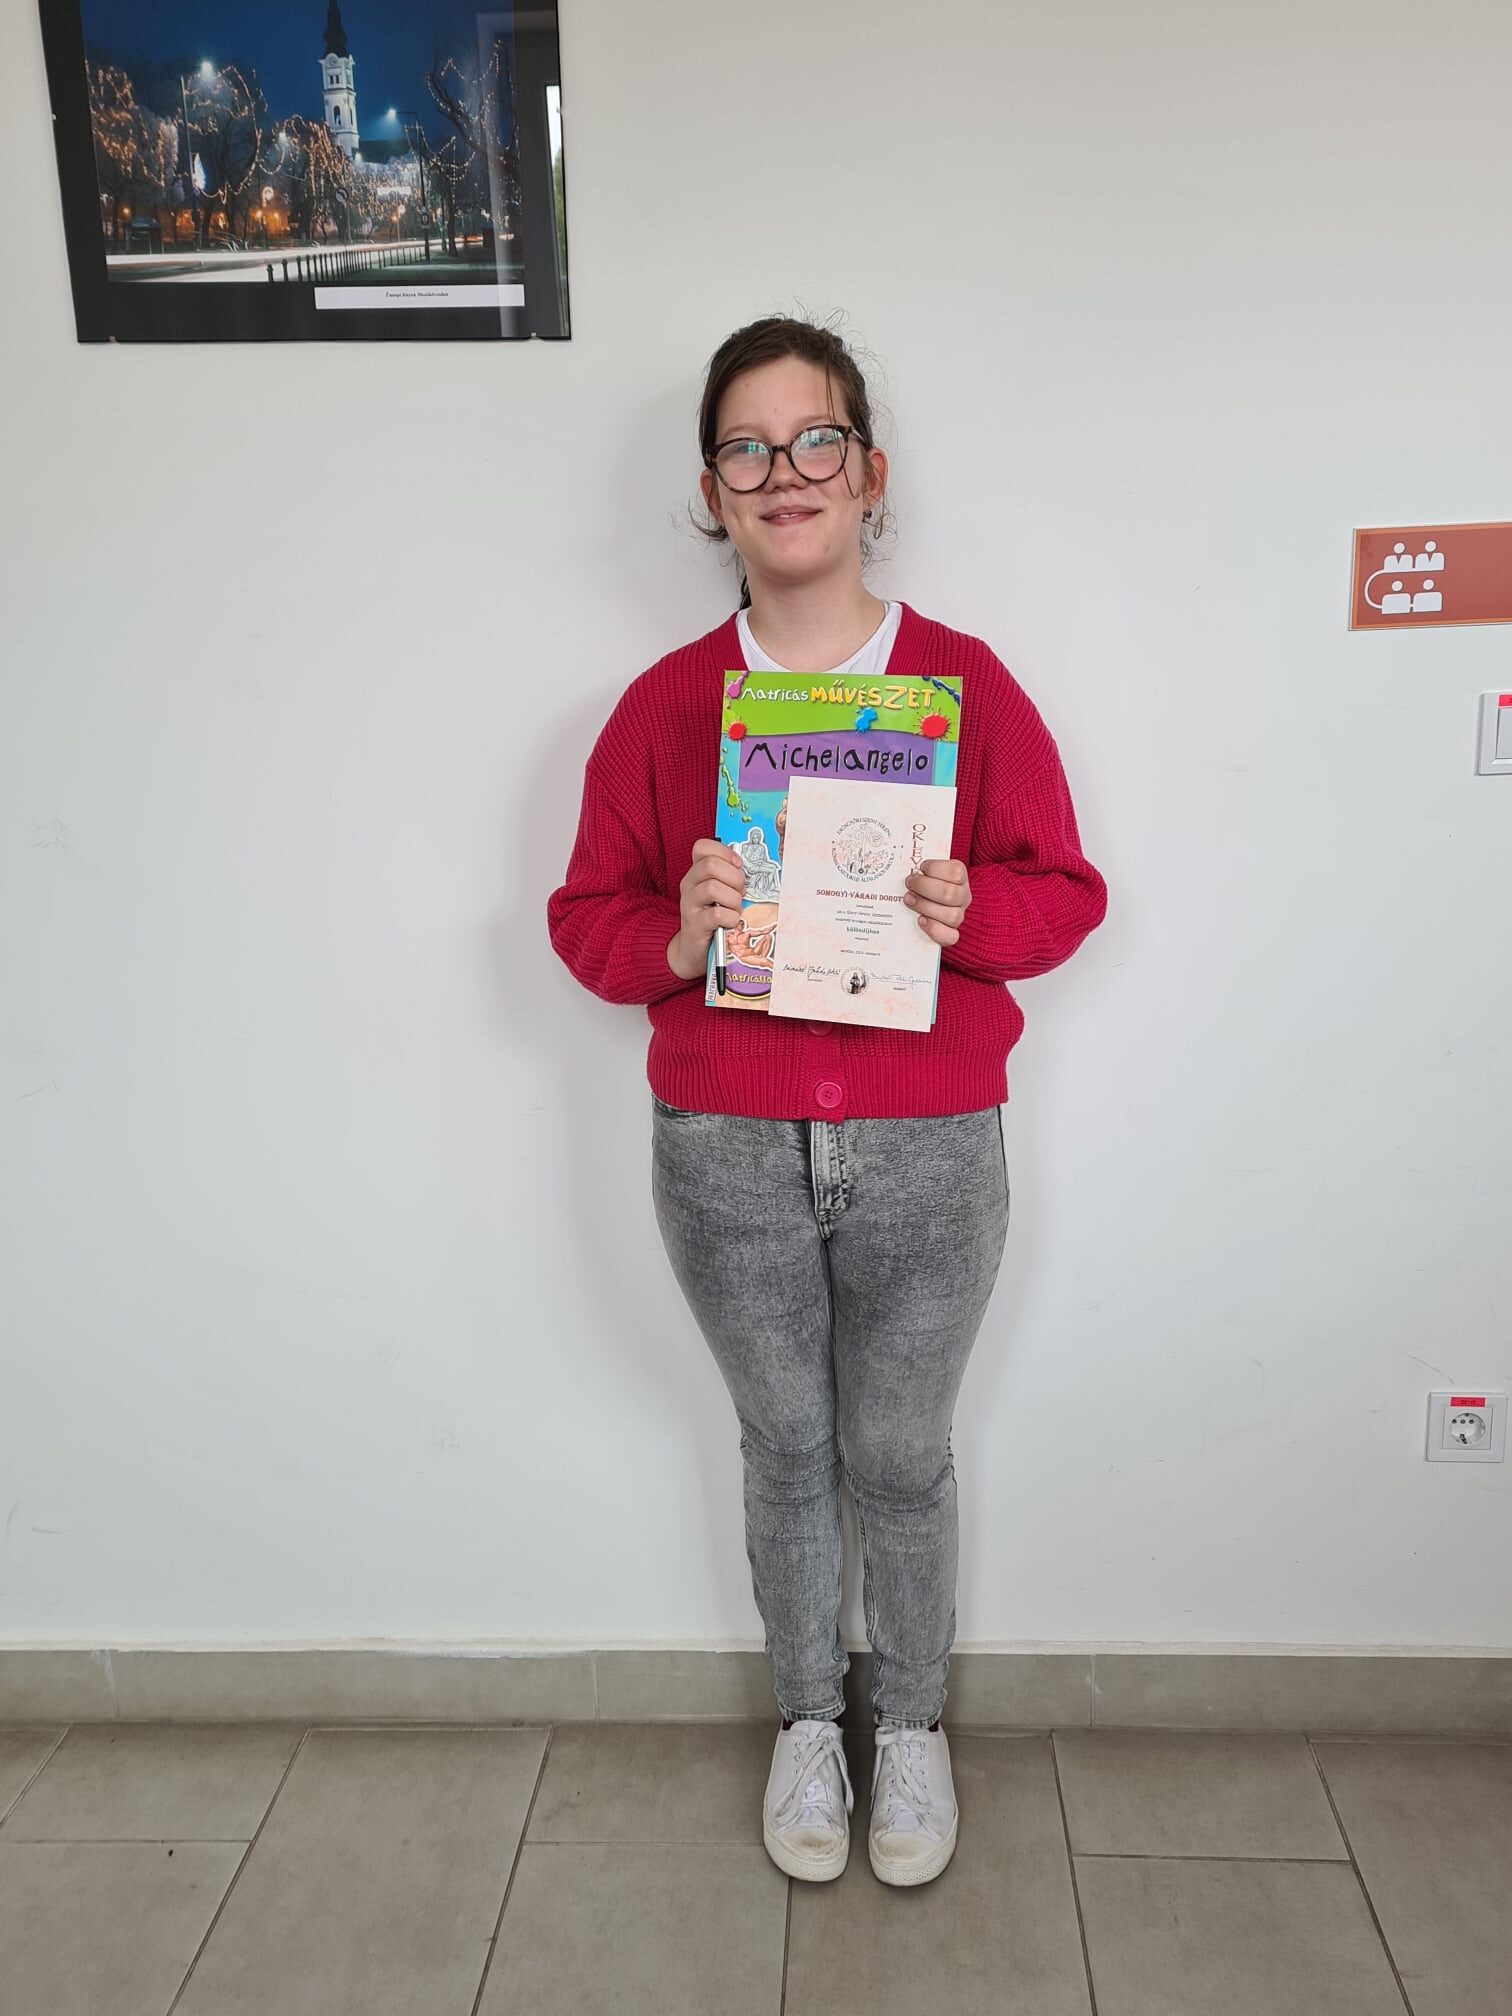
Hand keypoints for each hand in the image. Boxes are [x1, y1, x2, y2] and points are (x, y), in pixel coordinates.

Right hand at [667, 838, 745, 980]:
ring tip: (736, 909)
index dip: (724, 852)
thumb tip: (756, 868)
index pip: (702, 847)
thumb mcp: (719, 893)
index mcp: (696, 872)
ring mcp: (689, 904)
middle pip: (711, 865)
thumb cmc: (713, 918)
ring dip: (733, 899)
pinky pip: (717, 914)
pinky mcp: (695, 925)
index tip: (738, 866)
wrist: (693, 950)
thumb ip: (730, 878)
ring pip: (712, 887)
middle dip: (734, 878)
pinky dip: (730, 917)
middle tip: (741, 892)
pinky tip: (731, 922)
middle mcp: (689, 884)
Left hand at [903, 858, 971, 946]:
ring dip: (925, 907)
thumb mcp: (924, 869)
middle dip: (924, 888)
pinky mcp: (952, 933)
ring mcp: (958, 915)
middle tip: (908, 884)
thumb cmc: (923, 882)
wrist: (930, 903)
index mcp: (960, 877)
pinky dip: (935, 929)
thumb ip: (918, 865)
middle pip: (950, 894)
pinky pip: (950, 936)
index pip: (956, 871)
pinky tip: (920, 921)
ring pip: (951, 915)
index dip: (935, 869)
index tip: (920, 868)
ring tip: (909, 900)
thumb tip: (888, 855)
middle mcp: (963, 896)